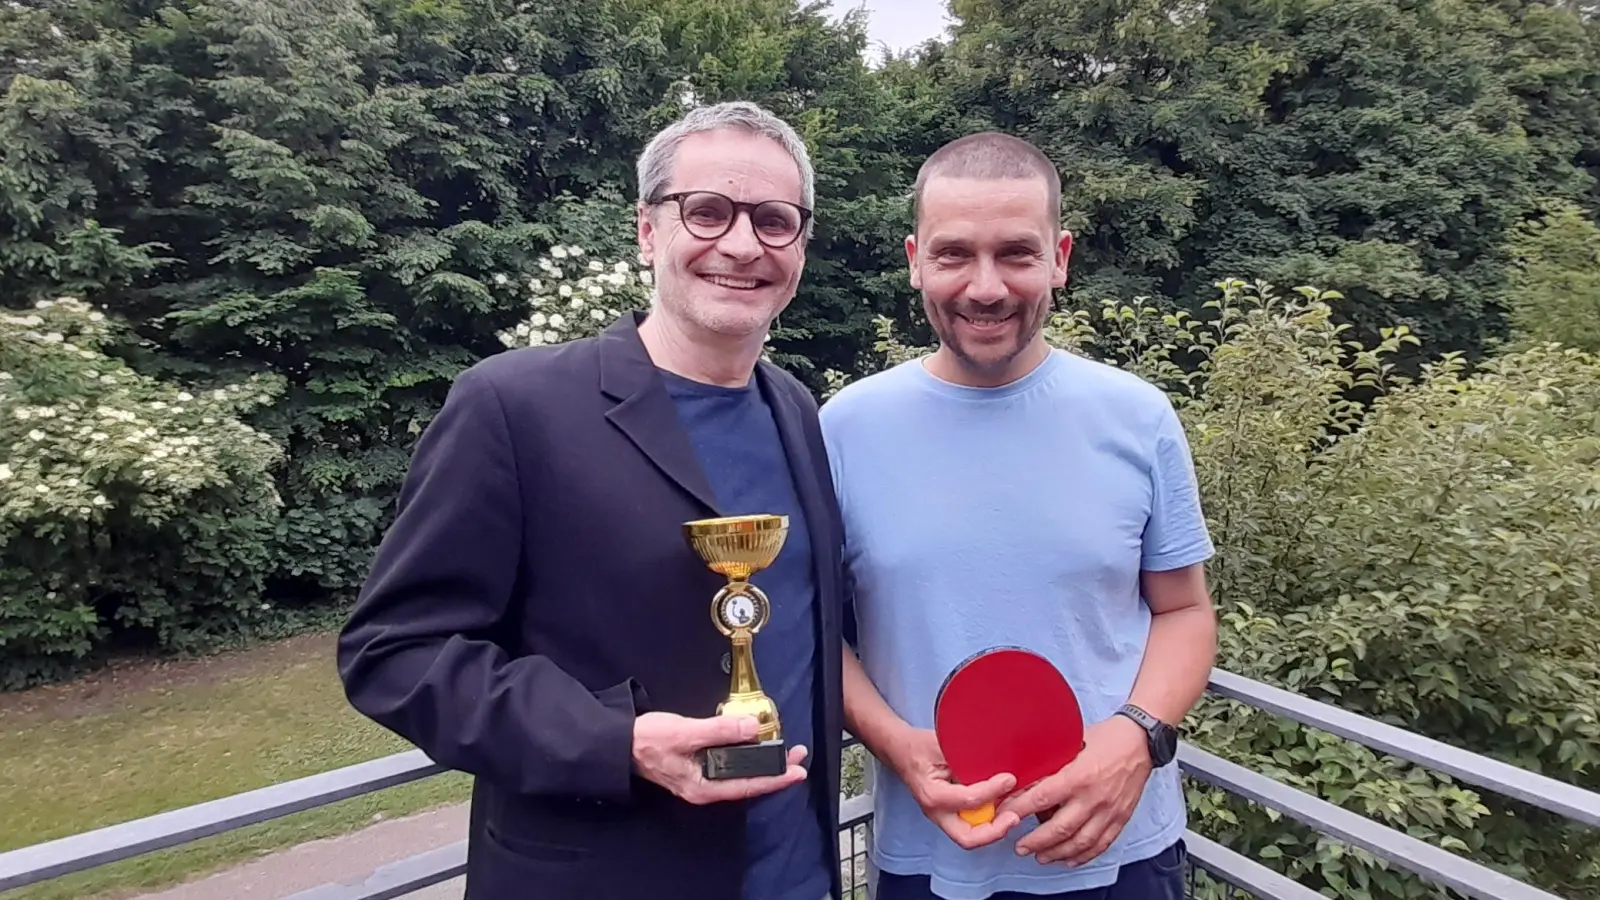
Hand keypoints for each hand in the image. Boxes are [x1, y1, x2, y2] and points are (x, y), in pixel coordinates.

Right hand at [631, 712, 807, 804]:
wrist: (619, 743)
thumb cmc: (646, 741)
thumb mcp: (685, 733)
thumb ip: (719, 731)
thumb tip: (750, 728)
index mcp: (704, 787)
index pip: (749, 786)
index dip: (776, 778)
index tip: (797, 770)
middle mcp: (706, 787)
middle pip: (749, 781)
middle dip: (775, 769)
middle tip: (798, 755)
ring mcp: (702, 777)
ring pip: (741, 772)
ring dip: (763, 760)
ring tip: (783, 750)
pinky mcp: (698, 765)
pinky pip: (730, 763)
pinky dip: (746, 754)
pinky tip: (754, 745)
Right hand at [889, 728, 1021, 849]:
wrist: (900, 751)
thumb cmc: (918, 747)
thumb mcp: (941, 745)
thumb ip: (967, 756)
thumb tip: (997, 760)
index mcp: (933, 795)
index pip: (968, 800)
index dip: (993, 790)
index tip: (1009, 779)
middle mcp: (936, 812)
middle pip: (968, 837)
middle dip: (994, 831)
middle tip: (1014, 817)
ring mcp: (942, 817)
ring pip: (971, 836)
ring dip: (994, 828)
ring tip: (1013, 812)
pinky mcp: (949, 815)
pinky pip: (971, 827)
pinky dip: (989, 821)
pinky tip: (1002, 807)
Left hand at [997, 716, 1152, 865]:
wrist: (1141, 740)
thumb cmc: (1106, 737)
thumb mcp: (1073, 744)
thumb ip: (1052, 764)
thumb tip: (1025, 780)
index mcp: (1079, 775)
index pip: (1042, 798)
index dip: (1020, 810)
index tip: (1004, 816)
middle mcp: (1094, 797)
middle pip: (1059, 829)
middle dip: (1035, 841)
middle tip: (1019, 846)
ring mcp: (1109, 811)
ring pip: (1080, 842)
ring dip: (1057, 853)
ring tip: (1040, 856)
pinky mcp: (1121, 818)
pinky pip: (1101, 844)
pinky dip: (1084, 855)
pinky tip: (1070, 858)